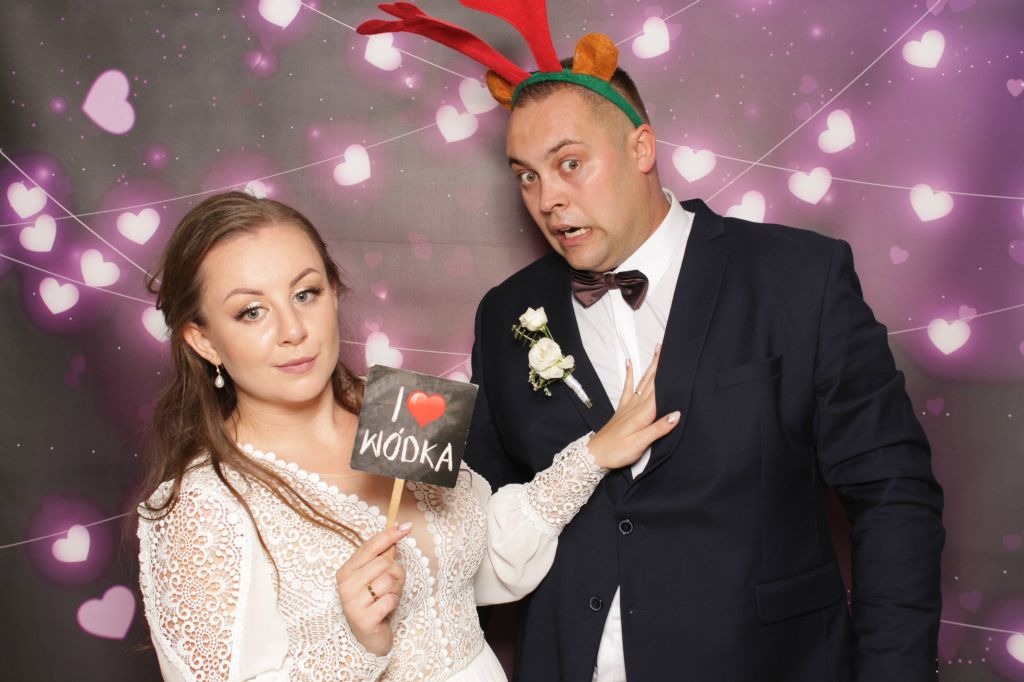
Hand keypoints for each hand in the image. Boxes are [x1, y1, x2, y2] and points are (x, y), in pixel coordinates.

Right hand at [336, 522, 411, 655]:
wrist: (368, 638)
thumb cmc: (373, 603)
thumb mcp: (375, 578)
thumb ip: (382, 558)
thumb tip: (396, 534)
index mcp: (346, 571)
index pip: (370, 546)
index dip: (390, 535)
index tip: (407, 527)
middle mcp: (345, 585)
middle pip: (384, 563)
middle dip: (397, 572)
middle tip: (393, 584)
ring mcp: (352, 602)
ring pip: (388, 581)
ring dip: (396, 589)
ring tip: (388, 598)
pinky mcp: (363, 618)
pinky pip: (390, 599)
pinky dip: (394, 602)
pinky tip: (386, 609)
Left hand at [587, 345, 679, 469]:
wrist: (595, 455)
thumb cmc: (618, 451)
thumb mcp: (641, 443)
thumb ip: (659, 428)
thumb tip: (677, 414)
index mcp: (644, 413)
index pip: (660, 390)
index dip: (670, 376)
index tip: (677, 360)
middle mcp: (636, 406)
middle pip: (651, 382)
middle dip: (660, 364)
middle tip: (667, 347)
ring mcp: (628, 406)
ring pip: (643, 382)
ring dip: (650, 367)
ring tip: (656, 351)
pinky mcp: (622, 409)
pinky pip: (628, 388)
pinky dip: (629, 375)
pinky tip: (629, 363)